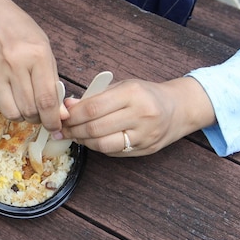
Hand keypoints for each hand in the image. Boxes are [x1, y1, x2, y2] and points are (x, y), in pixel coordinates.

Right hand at [0, 0, 65, 132]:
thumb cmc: (20, 31)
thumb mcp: (44, 48)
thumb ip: (51, 80)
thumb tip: (58, 112)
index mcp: (37, 55)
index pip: (46, 99)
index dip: (53, 120)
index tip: (57, 127)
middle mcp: (15, 65)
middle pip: (29, 110)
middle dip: (39, 119)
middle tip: (42, 115)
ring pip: (12, 113)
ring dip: (23, 117)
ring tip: (27, 109)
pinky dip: (9, 108)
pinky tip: (13, 98)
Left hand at [60, 77, 215, 155]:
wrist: (178, 108)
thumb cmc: (145, 94)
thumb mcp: (123, 86)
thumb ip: (96, 96)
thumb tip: (67, 106)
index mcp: (133, 93)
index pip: (93, 107)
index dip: (72, 115)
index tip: (60, 116)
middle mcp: (141, 115)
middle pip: (96, 128)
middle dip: (73, 130)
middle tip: (61, 129)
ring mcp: (145, 135)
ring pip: (103, 145)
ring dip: (83, 141)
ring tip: (74, 135)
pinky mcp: (146, 149)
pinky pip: (113, 152)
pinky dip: (97, 147)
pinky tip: (91, 140)